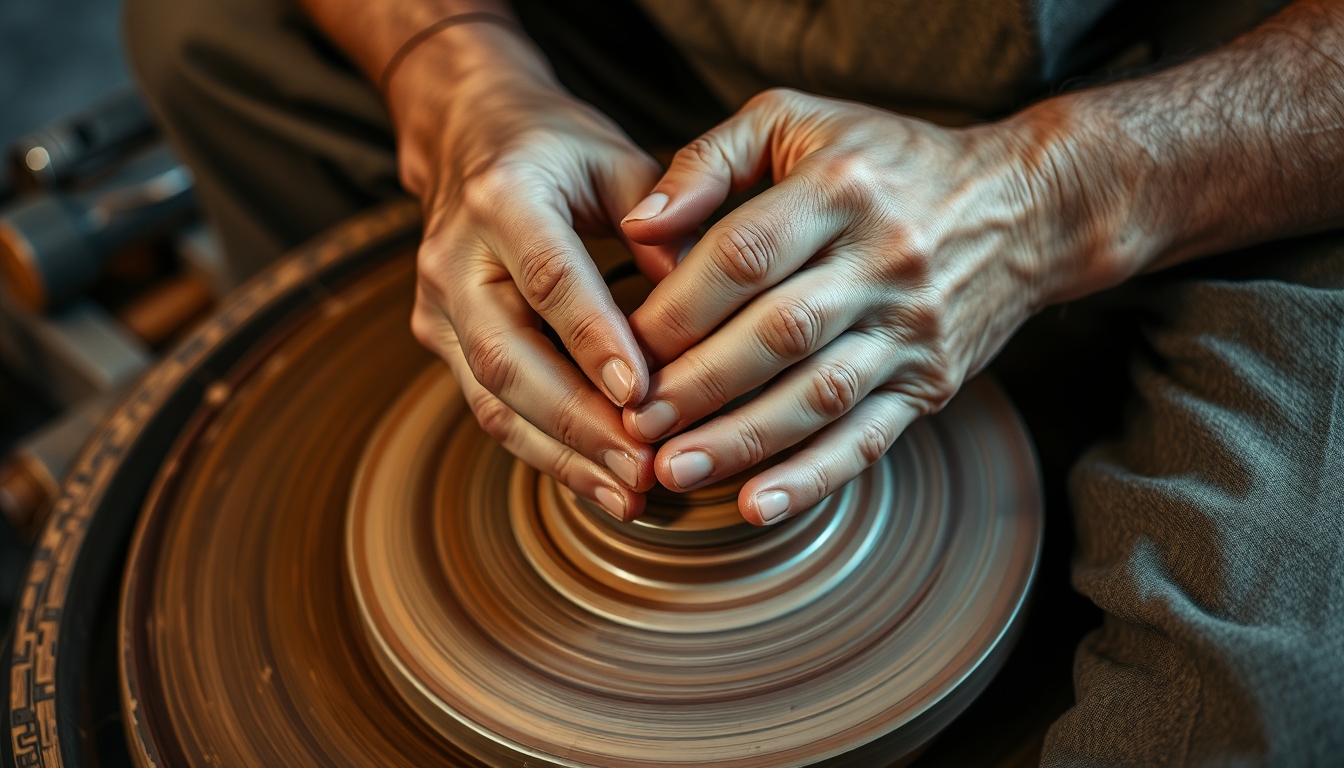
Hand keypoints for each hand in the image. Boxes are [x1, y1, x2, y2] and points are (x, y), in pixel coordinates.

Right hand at [388, 26, 682, 519]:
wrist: (468, 139)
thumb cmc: (560, 149)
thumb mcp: (620, 161)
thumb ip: (665, 229)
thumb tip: (711, 312)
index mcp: (502, 197)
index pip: (549, 280)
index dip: (594, 342)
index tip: (643, 396)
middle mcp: (454, 258)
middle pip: (510, 359)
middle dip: (580, 424)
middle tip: (643, 470)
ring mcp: (438, 307)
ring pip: (493, 400)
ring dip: (564, 456)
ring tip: (629, 495)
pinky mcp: (440, 343)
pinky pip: (491, 410)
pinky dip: (547, 452)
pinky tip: (600, 484)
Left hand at [620, 88, 1129, 524]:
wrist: (1021, 206)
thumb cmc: (880, 162)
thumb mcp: (796, 122)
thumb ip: (708, 161)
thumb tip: (636, 226)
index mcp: (842, 188)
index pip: (746, 253)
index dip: (678, 306)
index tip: (624, 345)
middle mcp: (885, 259)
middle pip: (778, 332)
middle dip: (697, 385)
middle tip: (632, 423)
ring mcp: (913, 327)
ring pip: (819, 394)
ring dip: (741, 441)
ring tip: (671, 471)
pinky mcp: (931, 380)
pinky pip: (869, 436)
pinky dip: (813, 476)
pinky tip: (758, 505)